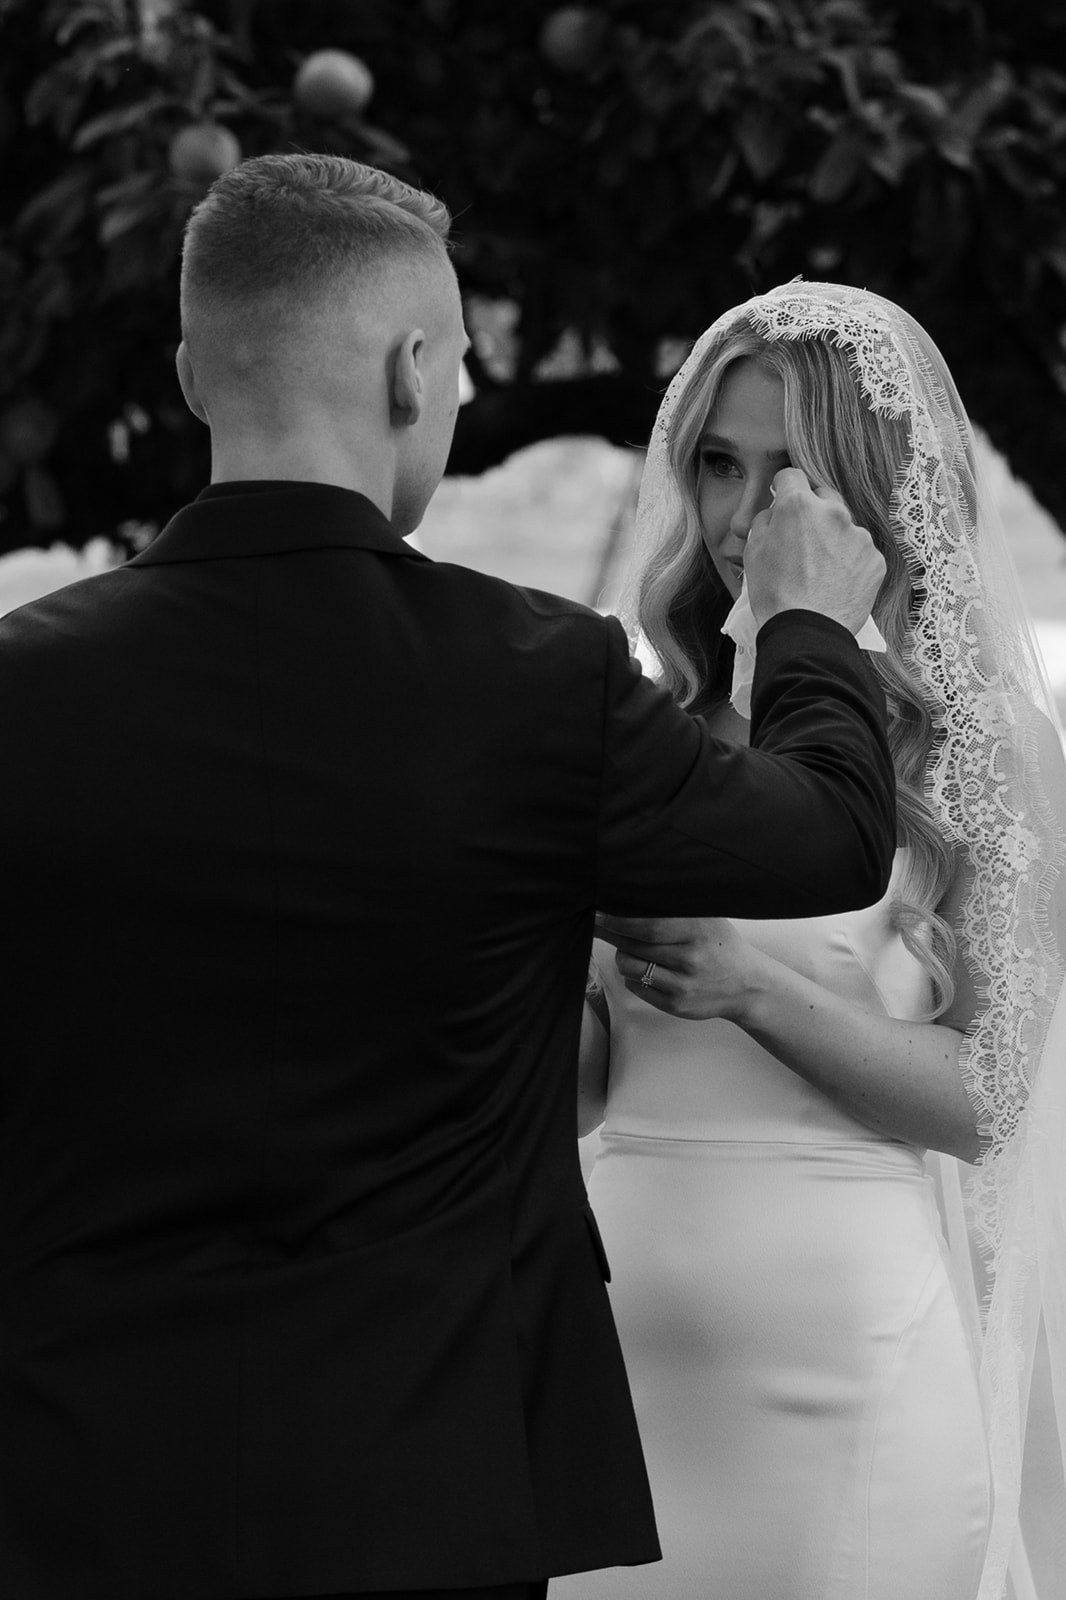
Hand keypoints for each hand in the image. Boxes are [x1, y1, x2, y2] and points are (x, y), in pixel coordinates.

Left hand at [594, 914, 758, 1021]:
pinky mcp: (676, 1005)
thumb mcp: (707, 918)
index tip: (600, 912)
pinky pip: (636, 987)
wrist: (747, 986)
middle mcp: (690, 958)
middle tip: (600, 924)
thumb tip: (632, 895)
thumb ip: (675, 908)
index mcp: (697, 930)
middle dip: (610, 933)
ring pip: (629, 966)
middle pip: (632, 944)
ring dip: (623, 956)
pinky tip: (648, 969)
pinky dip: (633, 976)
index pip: (645, 925)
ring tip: (632, 949)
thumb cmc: (721, 946)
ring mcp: (682, 984)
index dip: (617, 919)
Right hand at [744, 467, 885, 632]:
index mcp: (800, 506)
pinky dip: (850, 562)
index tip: (783, 497)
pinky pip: (860, 552)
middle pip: (824, 496)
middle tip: (802, 539)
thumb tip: (776, 511)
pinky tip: (836, 582)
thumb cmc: (775, 593)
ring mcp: (859, 536)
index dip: (784, 487)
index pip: (792, 476)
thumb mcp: (753, 551)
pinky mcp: (875, 560)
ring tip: (819, 570)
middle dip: (813, 510)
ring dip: (833, 539)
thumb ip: (766, 520)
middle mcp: (834, 513)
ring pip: (844, 526)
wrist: (806, 632)